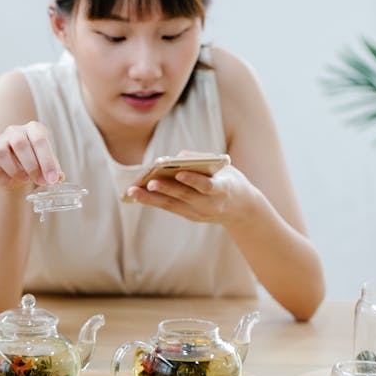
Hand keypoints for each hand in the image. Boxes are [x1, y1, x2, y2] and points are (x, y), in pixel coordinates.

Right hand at [0, 121, 63, 188]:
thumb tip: (58, 177)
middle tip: (40, 181)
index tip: (52, 178)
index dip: (47, 160)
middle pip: (19, 143)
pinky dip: (3, 178)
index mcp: (34, 129)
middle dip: (32, 166)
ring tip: (24, 180)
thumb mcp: (48, 165)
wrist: (17, 170)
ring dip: (15, 170)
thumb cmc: (37, 163)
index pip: (39, 139)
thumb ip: (54, 170)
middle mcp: (15, 131)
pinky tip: (11, 181)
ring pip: (1, 152)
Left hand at [126, 165, 259, 225]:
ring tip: (134, 192)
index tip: (180, 173)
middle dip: (166, 189)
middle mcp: (212, 205)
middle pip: (185, 196)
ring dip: (152, 198)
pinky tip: (139, 194)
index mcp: (224, 189)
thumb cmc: (229, 179)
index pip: (208, 186)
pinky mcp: (191, 217)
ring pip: (173, 205)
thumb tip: (173, 159)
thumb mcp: (224, 167)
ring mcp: (200, 214)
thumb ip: (201, 161)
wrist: (242, 209)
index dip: (194, 180)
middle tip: (149, 182)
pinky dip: (155, 200)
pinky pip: (171, 207)